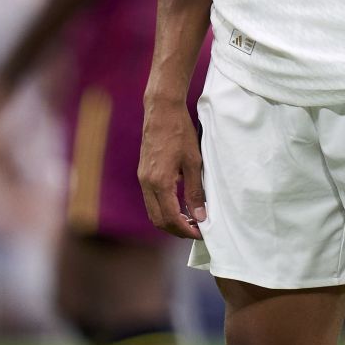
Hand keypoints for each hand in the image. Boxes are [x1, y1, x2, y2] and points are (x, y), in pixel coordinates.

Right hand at [138, 96, 205, 238]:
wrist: (162, 110)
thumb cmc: (180, 132)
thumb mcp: (194, 162)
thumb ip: (195, 191)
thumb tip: (201, 216)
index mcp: (159, 182)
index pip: (170, 218)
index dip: (185, 230)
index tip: (200, 233)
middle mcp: (147, 183)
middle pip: (158, 219)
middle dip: (176, 230)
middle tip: (196, 230)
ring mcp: (143, 178)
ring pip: (153, 211)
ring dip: (170, 220)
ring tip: (191, 219)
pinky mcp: (143, 173)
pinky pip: (151, 199)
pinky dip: (164, 208)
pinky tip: (180, 204)